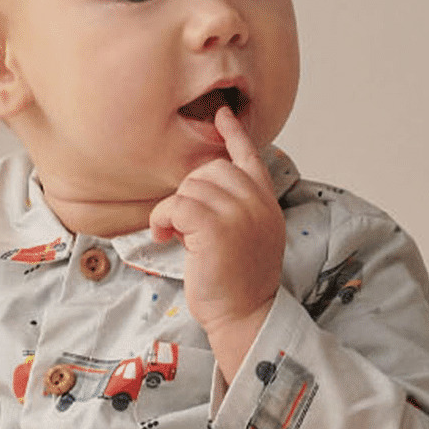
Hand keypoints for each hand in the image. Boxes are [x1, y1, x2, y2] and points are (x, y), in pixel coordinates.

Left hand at [149, 106, 284, 382]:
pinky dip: (163, 219)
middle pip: (210, 169)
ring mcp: (239, 212)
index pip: (250, 157)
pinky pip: (176, 204)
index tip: (222, 114)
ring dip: (173, 211)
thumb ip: (238, 209)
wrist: (245, 315)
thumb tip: (205, 188)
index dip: (234, 135)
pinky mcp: (215, 227)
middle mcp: (257, 202)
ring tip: (178, 237)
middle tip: (185, 225)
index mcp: (266, 203)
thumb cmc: (239, 284)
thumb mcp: (248, 238)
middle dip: (189, 192)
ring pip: (189, 187)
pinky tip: (166, 237)